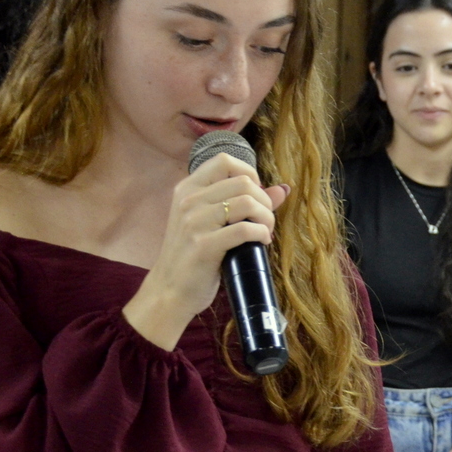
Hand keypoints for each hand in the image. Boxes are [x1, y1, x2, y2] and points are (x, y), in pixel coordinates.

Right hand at [123, 152, 288, 350]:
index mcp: (187, 189)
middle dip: (265, 201)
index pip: (225, 161)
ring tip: (265, 232)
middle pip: (243, 182)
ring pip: (247, 203)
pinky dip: (261, 234)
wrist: (169, 290)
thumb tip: (282, 189)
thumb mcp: (211, 222)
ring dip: (266, 218)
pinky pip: (244, 230)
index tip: (257, 194)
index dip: (250, 173)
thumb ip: (243, 202)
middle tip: (265, 220)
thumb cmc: (194, 256)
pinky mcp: (203, 245)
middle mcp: (188, 200)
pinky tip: (261, 243)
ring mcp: (194, 222)